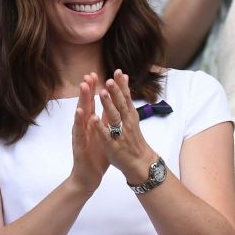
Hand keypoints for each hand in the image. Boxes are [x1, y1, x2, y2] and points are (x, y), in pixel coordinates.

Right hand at [70, 72, 108, 193]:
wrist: (88, 176)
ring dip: (82, 100)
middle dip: (87, 89)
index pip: (93, 103)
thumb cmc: (96, 155)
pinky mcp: (78, 145)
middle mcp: (84, 126)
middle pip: (85, 104)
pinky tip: (79, 112)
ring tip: (84, 86)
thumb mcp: (104, 135)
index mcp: (91, 124)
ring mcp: (80, 134)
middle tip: (89, 74)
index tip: (98, 74)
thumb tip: (111, 105)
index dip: (95, 89)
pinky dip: (79, 121)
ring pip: (80, 115)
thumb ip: (105, 120)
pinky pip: (79, 131)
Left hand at [94, 69, 156, 183]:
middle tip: (109, 79)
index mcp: (130, 116)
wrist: (140, 163)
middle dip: (115, 92)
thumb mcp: (132, 118)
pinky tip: (94, 119)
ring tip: (102, 93)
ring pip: (114, 118)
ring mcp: (120, 134)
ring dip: (108, 105)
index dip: (122, 85)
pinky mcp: (113, 146)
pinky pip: (106, 135)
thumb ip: (126, 100)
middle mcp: (127, 123)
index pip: (127, 97)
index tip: (118, 71)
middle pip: (121, 105)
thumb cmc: (134, 139)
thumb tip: (125, 79)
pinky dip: (100, 127)